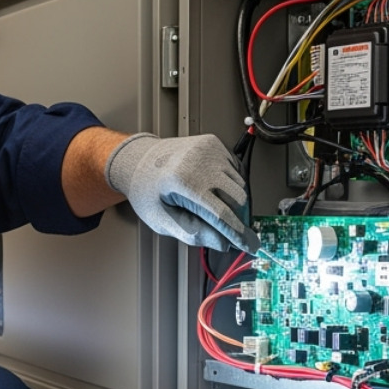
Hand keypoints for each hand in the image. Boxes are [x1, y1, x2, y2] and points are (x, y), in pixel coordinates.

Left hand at [105, 134, 260, 253]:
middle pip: (238, 199)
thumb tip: (222, 243)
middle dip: (237, 217)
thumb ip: (193, 234)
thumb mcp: (162, 220)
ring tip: (212, 205)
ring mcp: (208, 150)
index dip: (238, 233)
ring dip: (234, 201)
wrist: (139, 159)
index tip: (249, 244)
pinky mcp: (214, 144)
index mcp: (183, 182)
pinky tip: (213, 188)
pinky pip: (235, 170)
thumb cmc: (147, 190)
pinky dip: (230, 184)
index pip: (221, 214)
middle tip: (229, 229)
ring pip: (240, 185)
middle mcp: (199, 162)